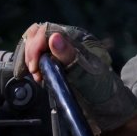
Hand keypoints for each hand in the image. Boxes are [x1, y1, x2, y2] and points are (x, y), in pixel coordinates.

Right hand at [15, 22, 136, 132]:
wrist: (105, 105)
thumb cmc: (99, 89)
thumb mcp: (85, 74)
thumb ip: (69, 56)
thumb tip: (54, 38)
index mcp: (75, 38)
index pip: (46, 30)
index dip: (35, 47)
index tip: (35, 66)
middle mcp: (66, 41)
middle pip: (37, 34)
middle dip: (31, 53)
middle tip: (36, 72)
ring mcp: (59, 50)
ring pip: (35, 43)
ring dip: (31, 59)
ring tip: (38, 76)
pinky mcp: (54, 61)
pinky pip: (37, 54)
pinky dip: (33, 64)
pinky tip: (39, 76)